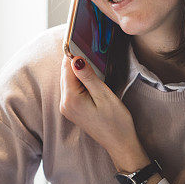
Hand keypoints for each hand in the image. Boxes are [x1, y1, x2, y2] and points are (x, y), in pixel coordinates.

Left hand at [59, 54, 148, 170]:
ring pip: (68, 80)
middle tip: (90, 47)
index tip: (83, 40)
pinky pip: (71, 89)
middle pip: (65, 73)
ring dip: (78, 70)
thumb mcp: (104, 95)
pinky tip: (90, 76)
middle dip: (76, 61)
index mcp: (70, 99)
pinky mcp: (72, 110)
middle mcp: (64, 104)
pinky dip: (79, 80)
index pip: (67, 68)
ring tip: (92, 61)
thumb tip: (75, 58)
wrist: (120, 143)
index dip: (75, 53)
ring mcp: (67, 108)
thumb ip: (88, 76)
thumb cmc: (116, 121)